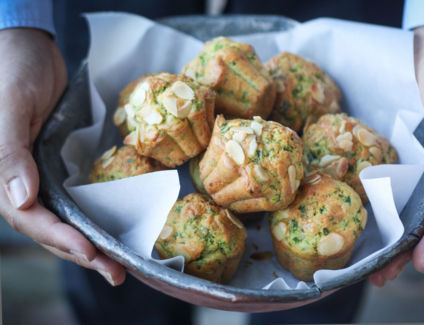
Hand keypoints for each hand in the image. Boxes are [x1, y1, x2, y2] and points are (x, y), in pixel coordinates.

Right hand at [0, 28, 124, 284]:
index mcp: (0, 176)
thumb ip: (9, 152)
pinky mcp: (55, 167)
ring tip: (118, 262)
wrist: (29, 50)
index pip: (30, 218)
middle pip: (49, 228)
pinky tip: (109, 228)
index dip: (59, 238)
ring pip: (62, 219)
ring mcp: (37, 176)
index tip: (91, 252)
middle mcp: (18, 183)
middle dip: (81, 251)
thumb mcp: (9, 107)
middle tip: (115, 273)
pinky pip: (72, 199)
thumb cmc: (13, 71)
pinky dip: (90, 217)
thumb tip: (22, 197)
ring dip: (88, 241)